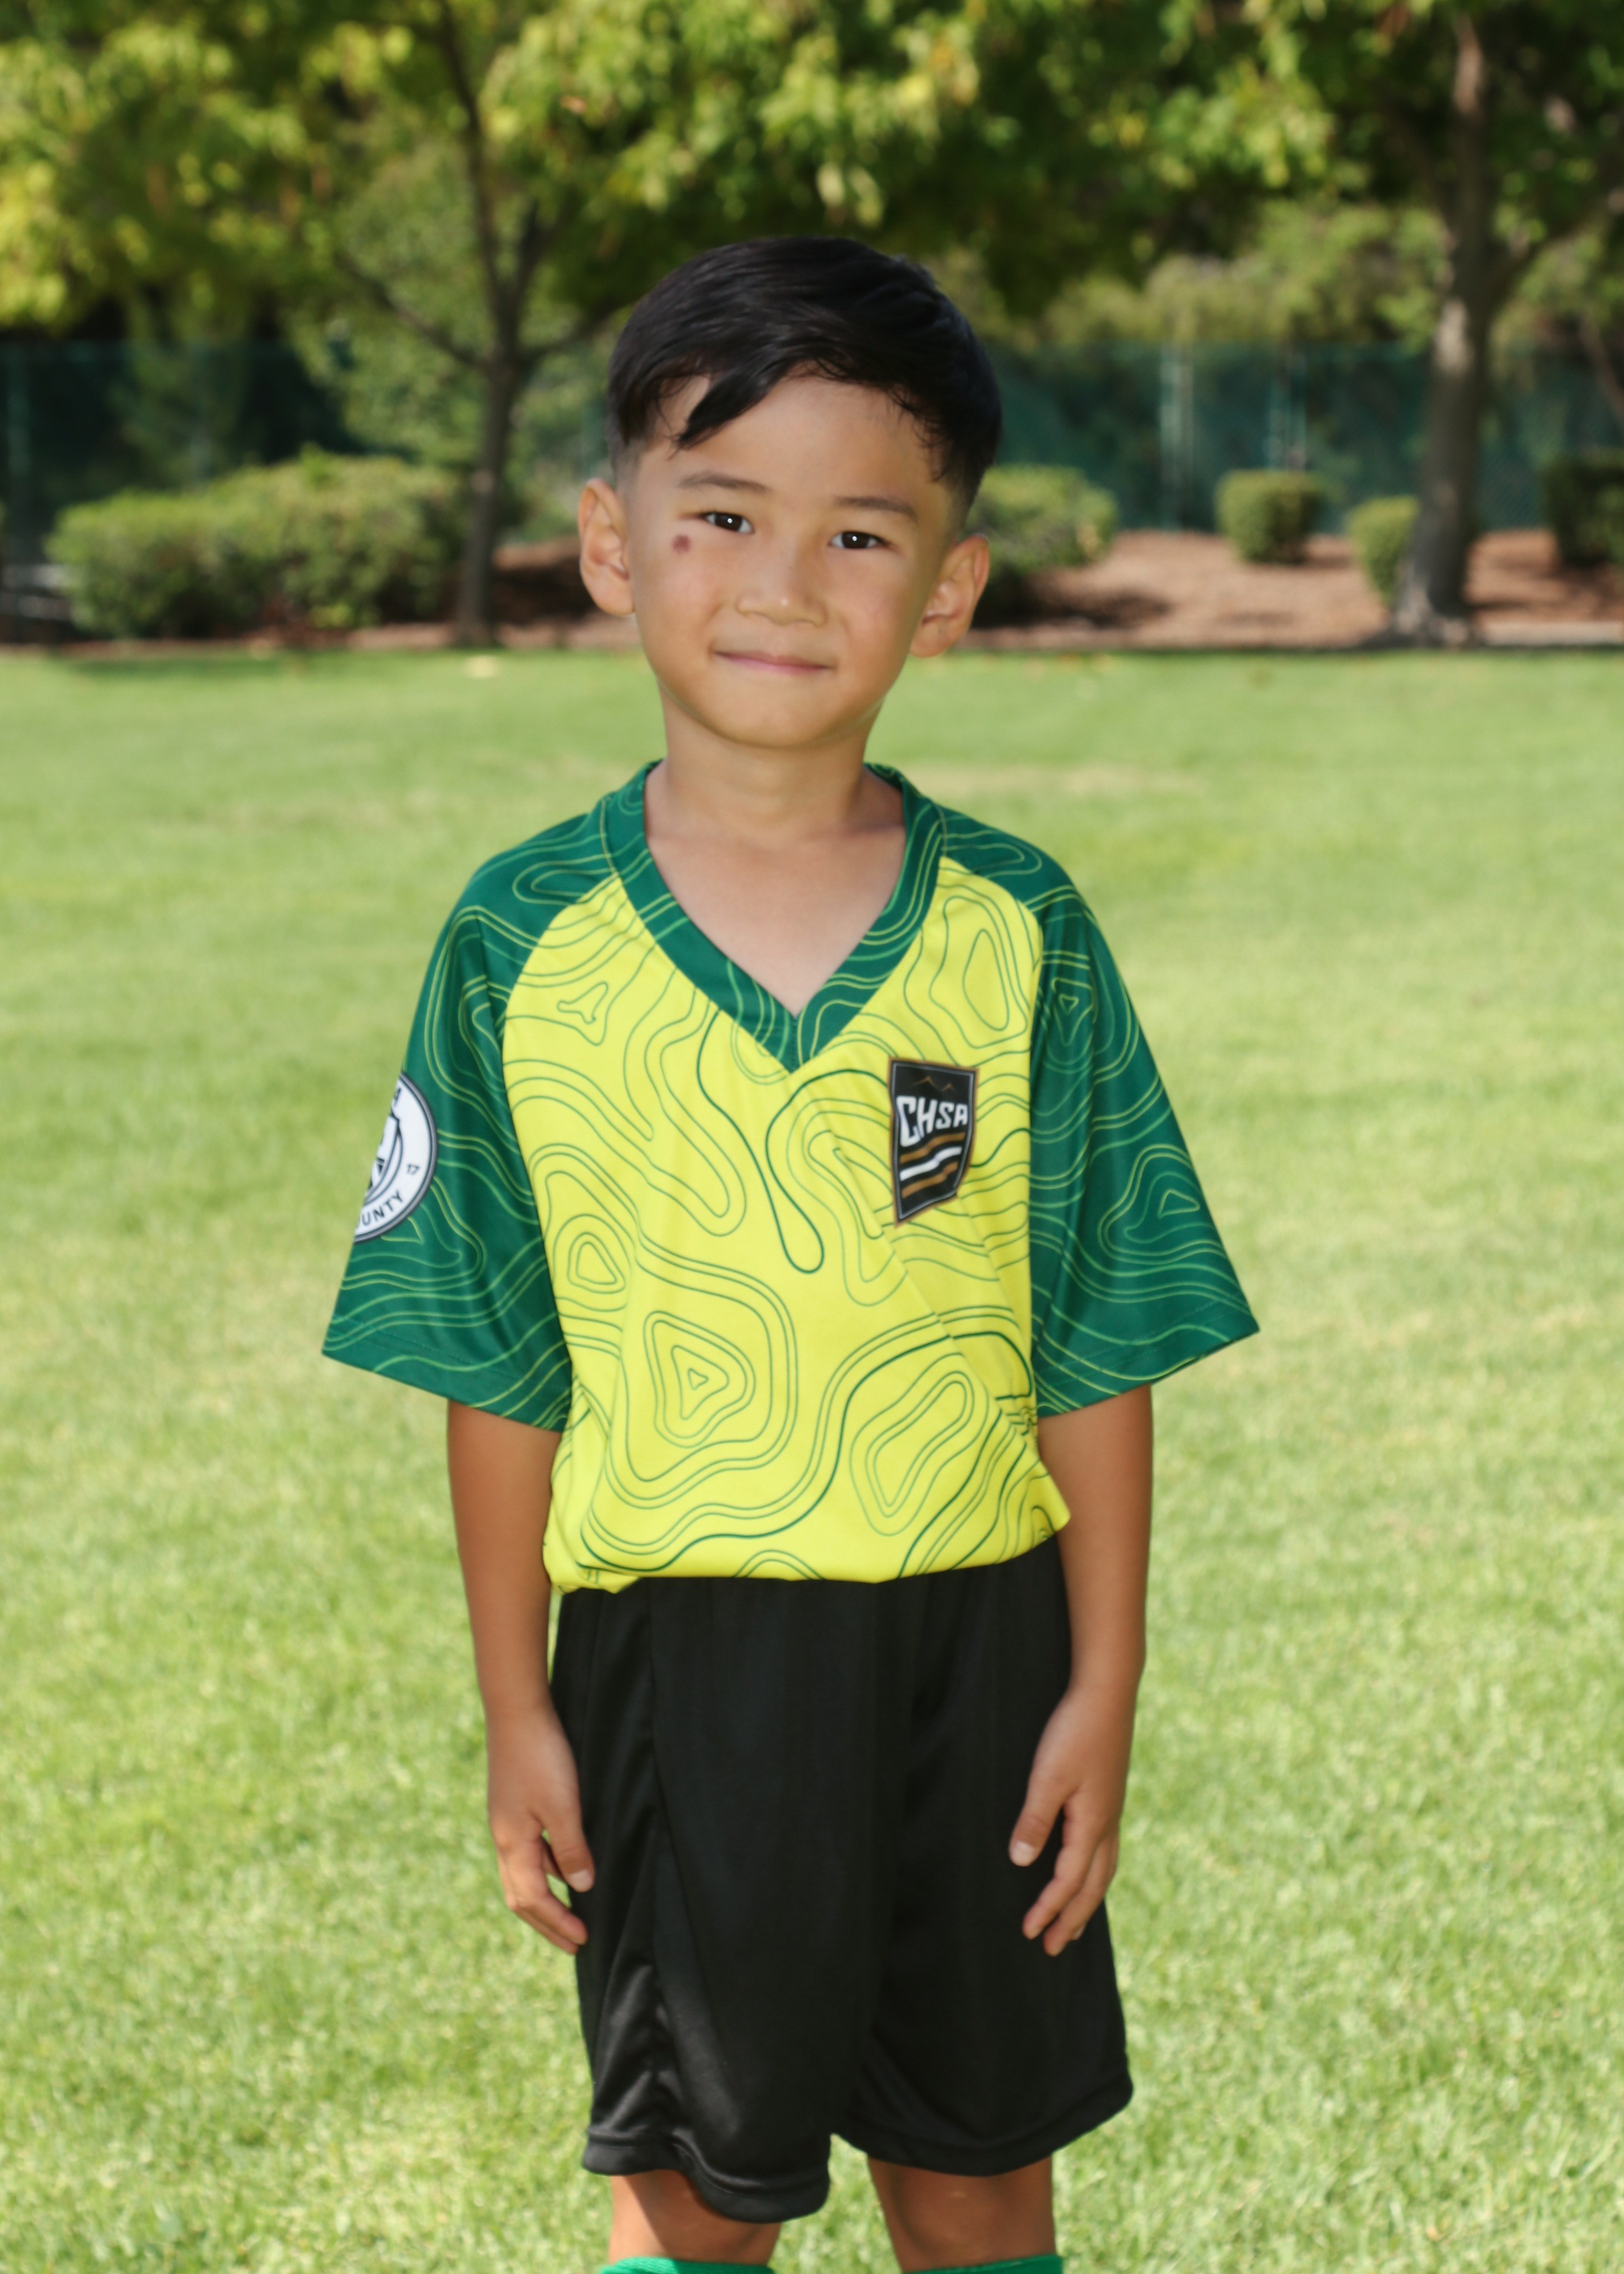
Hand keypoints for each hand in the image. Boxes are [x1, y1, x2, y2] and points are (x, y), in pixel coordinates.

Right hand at [485, 1704, 594, 1954]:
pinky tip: (563, 1866)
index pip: (533, 1899)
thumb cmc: (541, 1756)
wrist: (516, 1711)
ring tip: (568, 1912)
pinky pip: (527, 1853)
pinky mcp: (513, 1807)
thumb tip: (580, 1889)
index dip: (558, 1923)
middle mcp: (504, 1838)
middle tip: (573, 1943)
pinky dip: (544, 1870)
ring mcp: (506, 1823)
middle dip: (547, 1923)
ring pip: (522, 1875)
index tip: (583, 1941)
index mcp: (513, 1844)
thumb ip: (572, 1848)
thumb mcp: (563, 1805)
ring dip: (545, 1898)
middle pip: (520, 1896)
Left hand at [1009, 1682, 1133, 1956]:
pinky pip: (1106, 1850)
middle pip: (1092, 1886)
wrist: (1108, 1692)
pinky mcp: (1110, 1796)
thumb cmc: (1075, 1731)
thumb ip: (1035, 1820)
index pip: (1068, 1880)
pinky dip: (1095, 1873)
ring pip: (1103, 1870)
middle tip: (1052, 1947)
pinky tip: (1087, 1869)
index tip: (1028, 1933)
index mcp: (1092, 1824)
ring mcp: (1113, 1810)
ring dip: (1086, 1900)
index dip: (1048, 1908)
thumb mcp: (1048, 1776)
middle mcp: (1108, 1824)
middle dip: (1071, 1918)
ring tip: (1073, 1924)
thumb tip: (1022, 1863)